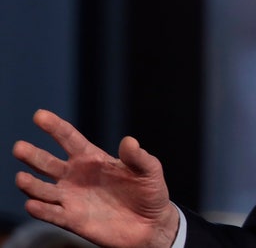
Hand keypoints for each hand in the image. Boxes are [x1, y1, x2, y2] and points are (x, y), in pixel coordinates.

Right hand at [12, 109, 178, 247]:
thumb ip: (138, 157)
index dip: (54, 127)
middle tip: (19, 147)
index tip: (39, 115)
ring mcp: (72, 198)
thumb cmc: (149, 192)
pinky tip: (33, 204)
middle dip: (33, 155)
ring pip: (43, 190)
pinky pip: (51, 214)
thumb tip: (129, 141)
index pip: (69, 138)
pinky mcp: (72, 220)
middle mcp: (76, 176)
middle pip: (48, 163)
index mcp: (92, 158)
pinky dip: (40, 210)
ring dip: (30, 185)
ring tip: (22, 178)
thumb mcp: (150, 171)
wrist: (150, 224)